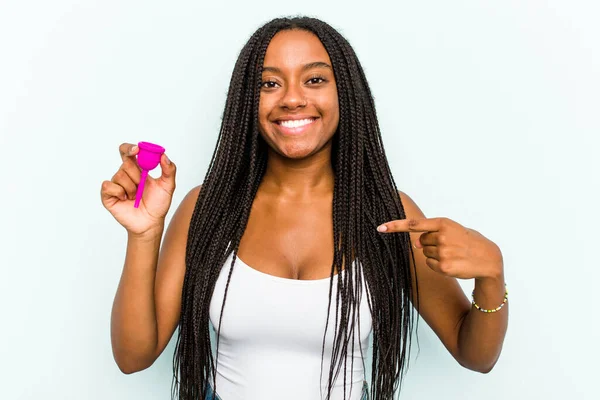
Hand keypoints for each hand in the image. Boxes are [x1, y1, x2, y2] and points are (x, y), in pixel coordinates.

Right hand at [100, 142, 176, 234]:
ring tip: (135, 197)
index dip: (130, 148)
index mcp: (138, 168)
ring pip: (119, 175)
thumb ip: (169, 170)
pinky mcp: (108, 195)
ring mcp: (116, 184)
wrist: (151, 223)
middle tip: (143, 186)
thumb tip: (164, 155)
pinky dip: (119, 192)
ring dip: (131, 188)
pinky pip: (108, 186)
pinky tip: (125, 199)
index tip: (137, 150)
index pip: (129, 151)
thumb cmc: (158, 204)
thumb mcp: (168, 186)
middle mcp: (125, 174)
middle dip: (137, 175)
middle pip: (126, 163)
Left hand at [377, 217, 502, 279]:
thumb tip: (415, 243)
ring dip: (435, 254)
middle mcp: (442, 236)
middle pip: (420, 241)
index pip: (414, 224)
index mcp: (443, 223)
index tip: (381, 228)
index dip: (395, 226)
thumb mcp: (453, 229)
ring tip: (453, 254)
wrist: (489, 258)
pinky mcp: (444, 267)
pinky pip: (430, 265)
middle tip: (448, 245)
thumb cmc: (469, 241)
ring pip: (425, 253)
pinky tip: (452, 263)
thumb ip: (432, 232)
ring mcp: (443, 252)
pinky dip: (437, 265)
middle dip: (429, 244)